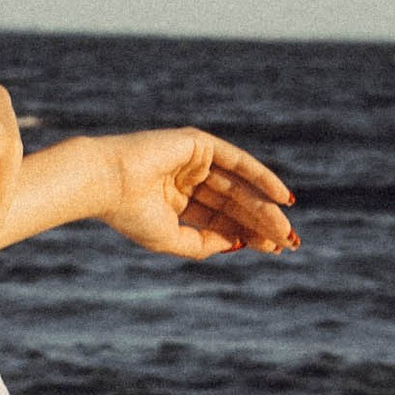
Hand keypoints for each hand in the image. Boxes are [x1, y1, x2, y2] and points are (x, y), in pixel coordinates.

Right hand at [100, 129, 298, 263]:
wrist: (107, 182)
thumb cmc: (130, 213)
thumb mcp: (171, 238)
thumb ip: (203, 243)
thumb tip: (238, 244)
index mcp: (177, 201)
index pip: (221, 219)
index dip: (247, 234)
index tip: (273, 250)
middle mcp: (188, 178)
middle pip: (234, 204)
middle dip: (261, 223)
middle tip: (288, 242)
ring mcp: (194, 160)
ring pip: (239, 188)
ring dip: (264, 208)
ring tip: (285, 229)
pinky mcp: (199, 144)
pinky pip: (238, 162)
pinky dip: (262, 177)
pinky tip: (283, 197)